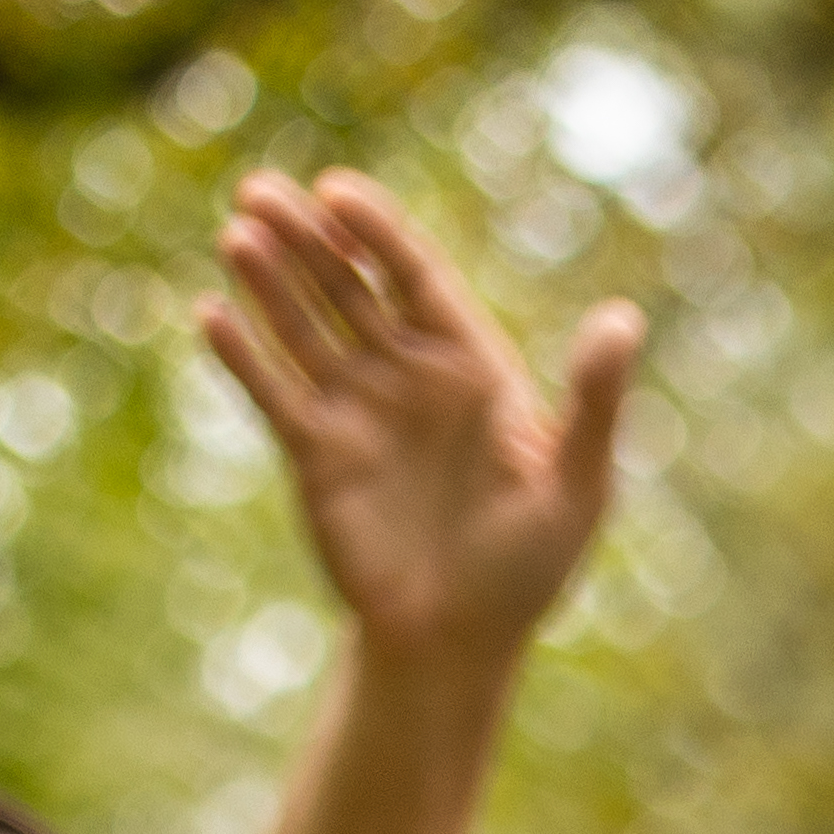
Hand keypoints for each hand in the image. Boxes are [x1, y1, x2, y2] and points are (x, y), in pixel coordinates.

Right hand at [203, 170, 644, 676]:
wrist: (457, 642)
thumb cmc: (527, 569)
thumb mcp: (575, 484)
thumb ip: (595, 401)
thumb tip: (623, 318)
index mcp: (470, 368)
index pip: (413, 278)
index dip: (375, 232)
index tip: (336, 192)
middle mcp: (407, 377)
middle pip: (348, 288)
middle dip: (307, 240)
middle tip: (261, 191)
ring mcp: (356, 411)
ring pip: (304, 328)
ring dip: (268, 282)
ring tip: (237, 234)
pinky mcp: (314, 453)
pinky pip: (272, 392)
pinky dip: (242, 355)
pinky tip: (211, 313)